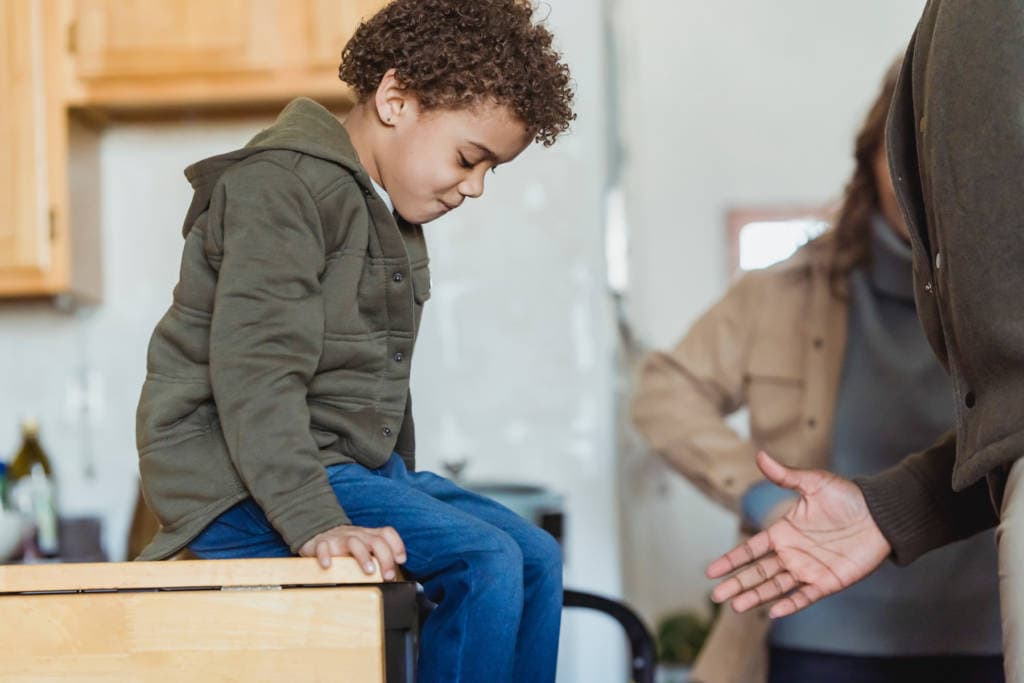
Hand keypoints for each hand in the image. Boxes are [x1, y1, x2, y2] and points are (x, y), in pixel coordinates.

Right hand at [299, 524, 406, 579]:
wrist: (319, 534)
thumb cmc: (346, 548)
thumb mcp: (365, 548)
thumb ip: (377, 559)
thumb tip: (393, 579)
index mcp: (369, 536)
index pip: (386, 533)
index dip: (397, 545)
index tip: (401, 560)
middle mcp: (357, 535)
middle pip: (376, 541)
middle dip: (385, 558)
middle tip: (388, 576)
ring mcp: (340, 538)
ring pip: (354, 542)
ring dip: (363, 557)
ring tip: (369, 571)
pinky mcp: (322, 543)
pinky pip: (323, 547)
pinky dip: (325, 556)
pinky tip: (328, 566)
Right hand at [707, 451, 890, 617]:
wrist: (882, 515)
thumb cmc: (848, 497)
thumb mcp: (814, 483)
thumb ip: (785, 475)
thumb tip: (760, 455)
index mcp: (783, 532)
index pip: (751, 549)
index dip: (732, 560)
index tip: (712, 570)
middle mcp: (792, 553)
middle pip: (758, 572)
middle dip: (737, 584)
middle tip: (715, 596)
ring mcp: (809, 569)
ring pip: (776, 586)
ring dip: (756, 596)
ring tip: (736, 606)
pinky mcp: (828, 581)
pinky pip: (805, 596)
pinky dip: (790, 604)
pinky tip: (774, 612)